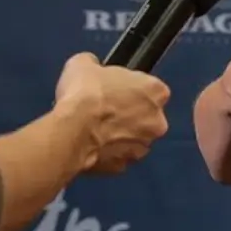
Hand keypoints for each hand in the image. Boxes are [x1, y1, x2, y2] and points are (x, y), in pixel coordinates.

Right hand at [54, 53, 172, 175]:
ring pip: (133, 139)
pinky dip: (106, 153)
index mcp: (156, 92)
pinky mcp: (123, 166)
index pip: (151, 88)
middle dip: (130, 115)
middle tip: (105, 111)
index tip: (116, 90)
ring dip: (119, 136)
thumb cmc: (85, 91)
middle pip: (146, 117)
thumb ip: (96, 65)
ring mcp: (142, 147)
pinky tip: (89, 146)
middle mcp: (157, 121)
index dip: (132, 89)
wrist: (73, 129)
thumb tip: (92, 67)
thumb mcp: (84, 64)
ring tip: (94, 130)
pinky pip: (117, 157)